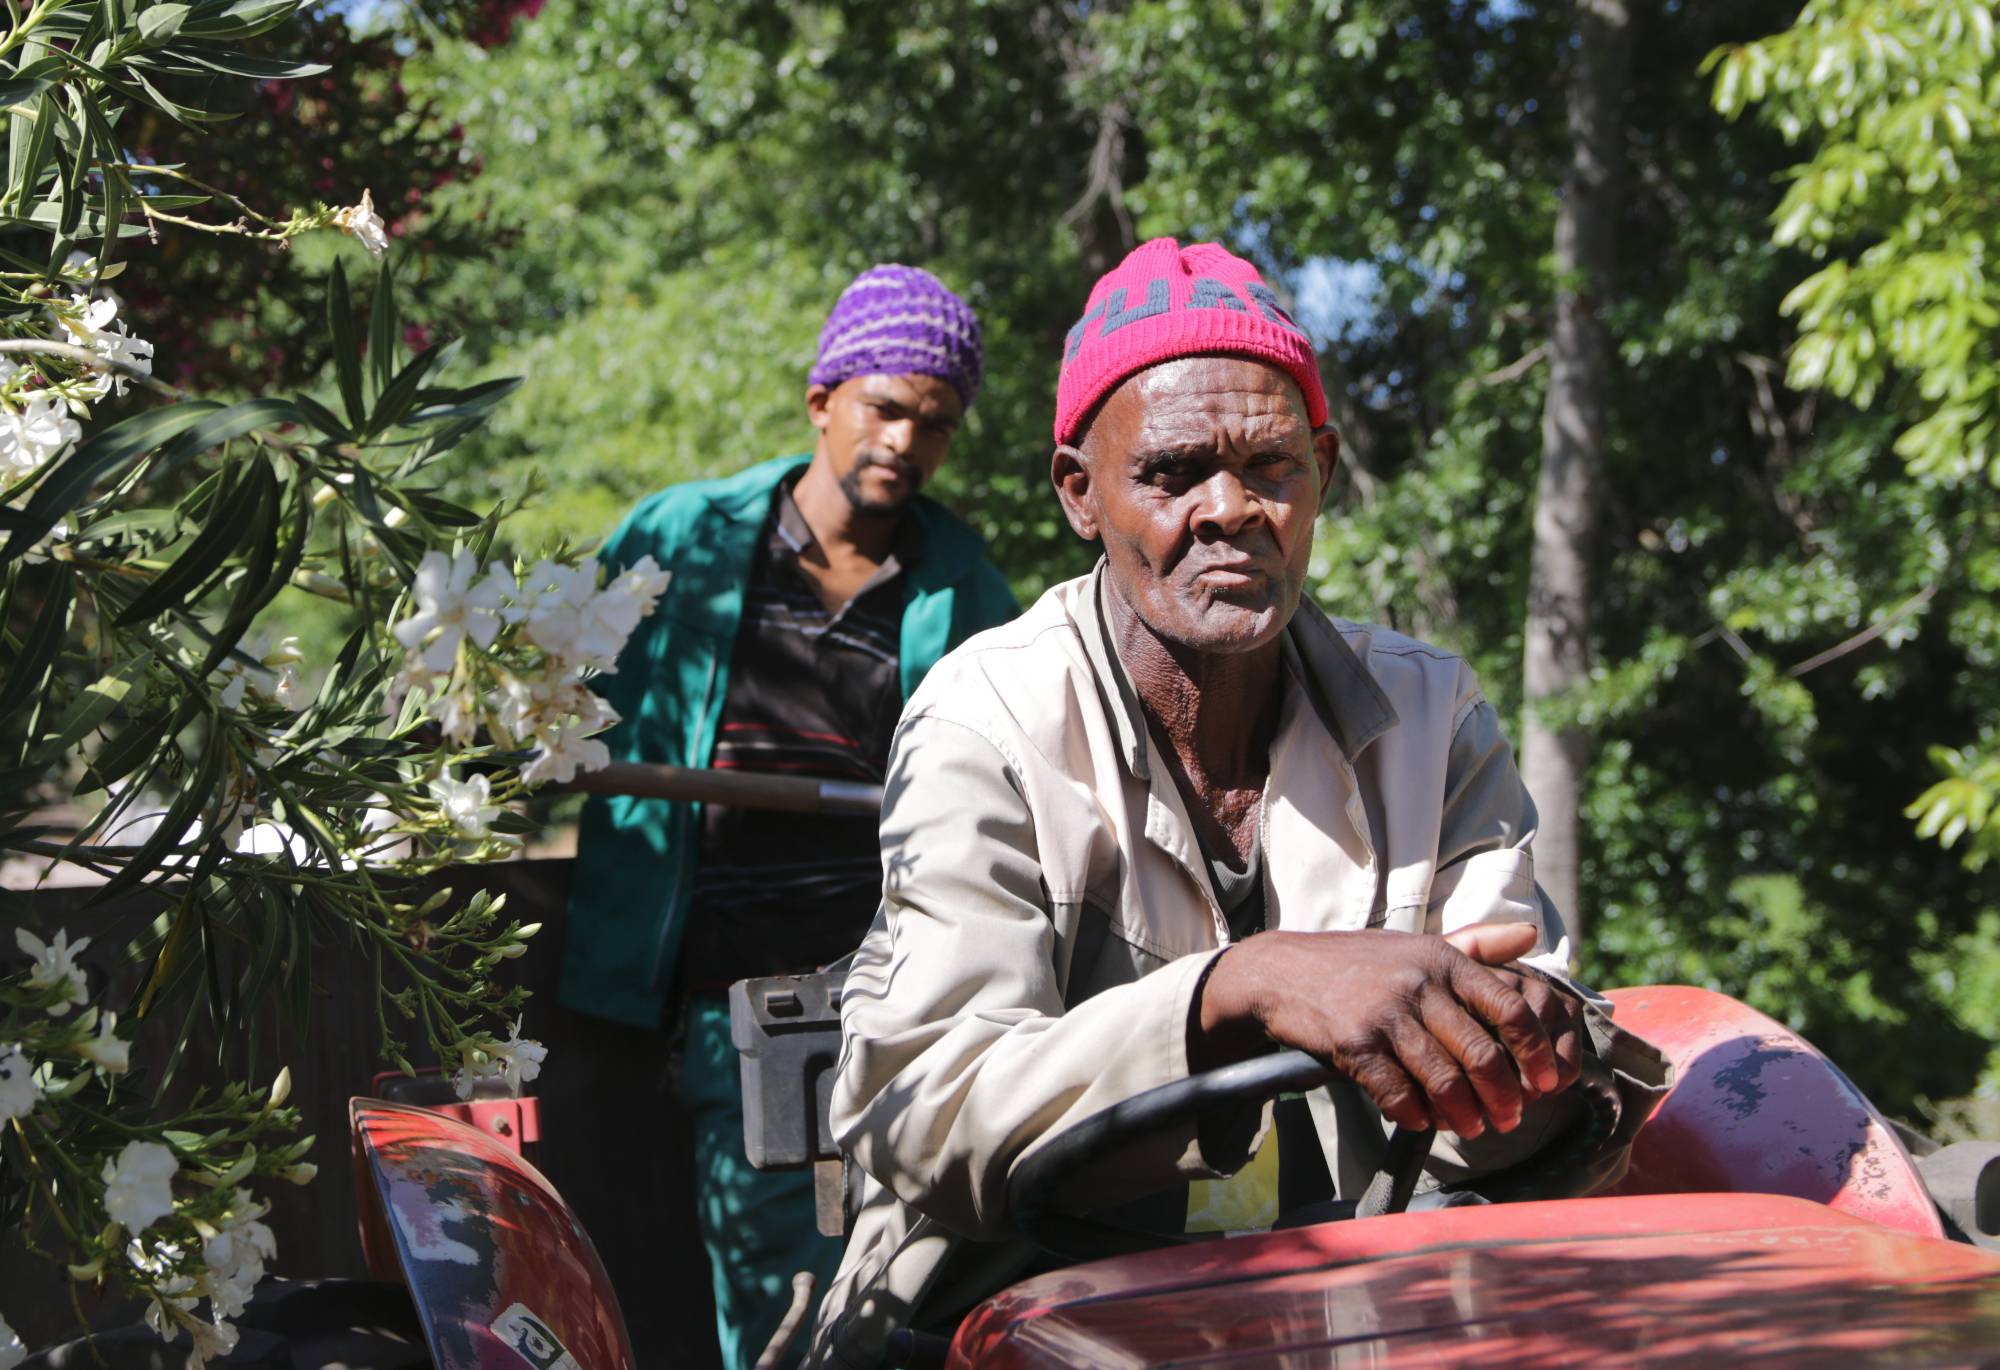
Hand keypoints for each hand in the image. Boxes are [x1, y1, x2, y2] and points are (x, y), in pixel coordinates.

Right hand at [1191, 923, 1558, 1137]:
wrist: (1282, 972)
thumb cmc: (1359, 963)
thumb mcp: (1418, 944)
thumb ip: (1476, 943)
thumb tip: (1530, 936)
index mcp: (1443, 959)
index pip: (1510, 1008)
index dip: (1535, 1052)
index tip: (1547, 1082)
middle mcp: (1418, 982)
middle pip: (1482, 1052)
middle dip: (1504, 1096)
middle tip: (1512, 1120)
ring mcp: (1384, 1012)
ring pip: (1443, 1079)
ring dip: (1464, 1114)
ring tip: (1472, 1128)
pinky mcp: (1354, 1042)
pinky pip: (1397, 1092)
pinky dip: (1415, 1115)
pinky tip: (1422, 1122)